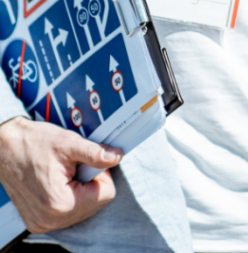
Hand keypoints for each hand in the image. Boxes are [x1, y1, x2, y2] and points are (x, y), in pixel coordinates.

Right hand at [0, 117, 120, 232]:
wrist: (4, 148)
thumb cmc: (33, 143)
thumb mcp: (69, 144)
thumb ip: (96, 154)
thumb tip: (117, 157)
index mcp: (61, 204)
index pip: (106, 195)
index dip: (103, 174)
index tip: (89, 162)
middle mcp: (50, 220)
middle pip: (96, 204)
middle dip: (91, 183)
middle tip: (76, 167)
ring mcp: (42, 223)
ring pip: (83, 209)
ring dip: (81, 190)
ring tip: (65, 174)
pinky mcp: (38, 221)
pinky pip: (68, 213)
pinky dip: (70, 196)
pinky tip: (58, 182)